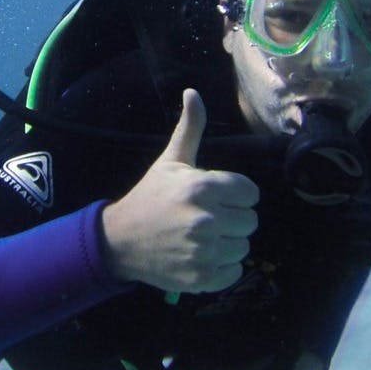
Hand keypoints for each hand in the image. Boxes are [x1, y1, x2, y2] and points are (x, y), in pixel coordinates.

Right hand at [101, 89, 259, 291]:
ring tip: (203, 238)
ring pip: (243, 247)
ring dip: (228, 244)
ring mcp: (204, 251)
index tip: (216, 198)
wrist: (120, 240)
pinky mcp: (202, 277)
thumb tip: (193, 92)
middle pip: (251, 221)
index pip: (250, 193)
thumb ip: (190, 128)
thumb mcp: (170, 161)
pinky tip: (201, 257)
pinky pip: (235, 272)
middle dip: (232, 219)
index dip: (235, 194)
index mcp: (203, 187)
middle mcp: (206, 220)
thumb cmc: (150, 197)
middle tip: (207, 218)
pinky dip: (222, 268)